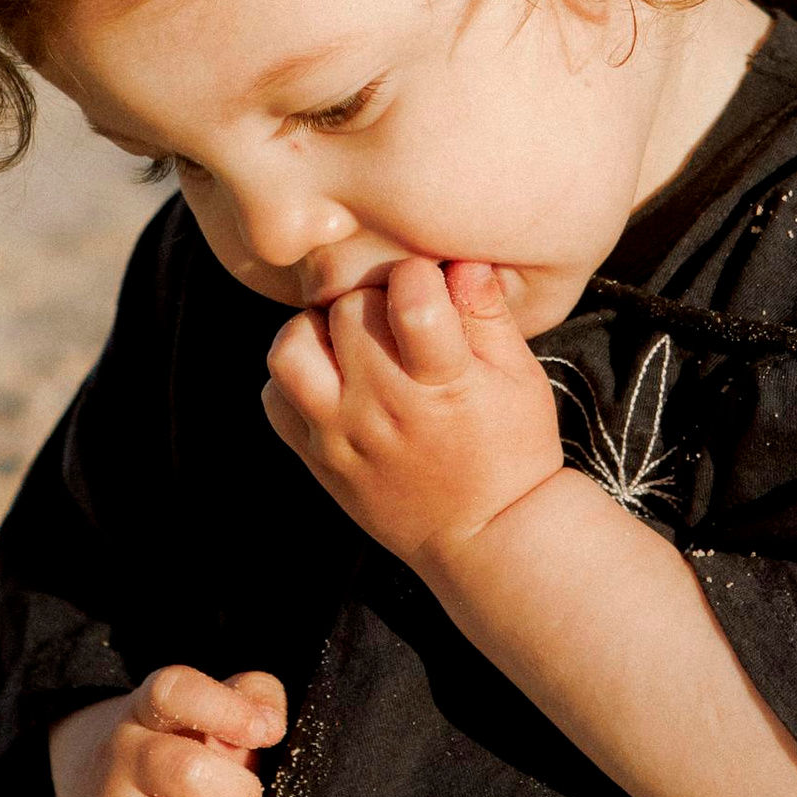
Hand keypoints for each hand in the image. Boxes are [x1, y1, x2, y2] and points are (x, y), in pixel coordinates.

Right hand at [49, 664, 282, 796]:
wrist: (95, 794)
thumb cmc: (181, 749)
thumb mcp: (211, 709)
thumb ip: (253, 699)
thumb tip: (269, 724)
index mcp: (143, 711)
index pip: (175, 694)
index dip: (228, 710)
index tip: (266, 732)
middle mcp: (116, 761)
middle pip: (190, 772)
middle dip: (240, 792)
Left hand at [262, 258, 563, 571]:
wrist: (487, 536)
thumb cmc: (512, 449)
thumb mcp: (522, 378)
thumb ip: (487, 314)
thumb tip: (460, 259)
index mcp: (444, 384)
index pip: (412, 297)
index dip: (421, 274)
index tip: (433, 287)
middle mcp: (384, 408)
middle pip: (350, 311)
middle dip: (376, 296)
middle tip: (398, 314)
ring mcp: (343, 436)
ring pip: (292, 348)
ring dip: (317, 330)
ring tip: (352, 340)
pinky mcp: (318, 458)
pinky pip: (274, 398)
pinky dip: (294, 377)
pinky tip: (332, 377)